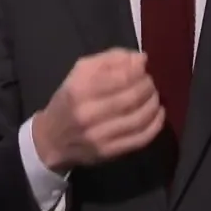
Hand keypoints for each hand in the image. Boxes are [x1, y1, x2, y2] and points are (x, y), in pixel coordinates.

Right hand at [32, 48, 164, 171]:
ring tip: (153, 96)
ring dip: (153, 104)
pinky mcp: (109, 152)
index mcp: (79, 89)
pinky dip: (156, 124)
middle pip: (132, 97)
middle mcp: (88, 113)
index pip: (121, 77)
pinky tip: (158, 113)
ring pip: (139, 118)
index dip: (138, 70)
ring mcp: (99, 136)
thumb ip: (110, 60)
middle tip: (149, 82)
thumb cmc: (69, 100)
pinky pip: (141, 138)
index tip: (142, 67)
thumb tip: (141, 58)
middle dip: (148, 86)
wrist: (52, 139)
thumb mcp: (80, 73)